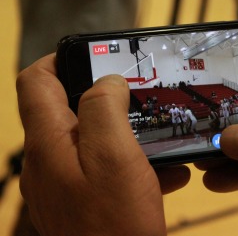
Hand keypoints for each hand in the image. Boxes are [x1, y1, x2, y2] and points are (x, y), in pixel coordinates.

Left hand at [17, 54, 189, 235]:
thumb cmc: (115, 223)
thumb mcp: (113, 154)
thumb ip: (103, 108)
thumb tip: (107, 82)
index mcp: (50, 143)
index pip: (35, 82)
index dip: (59, 61)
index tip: (93, 57)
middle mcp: (50, 160)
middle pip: (68, 109)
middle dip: (104, 98)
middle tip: (136, 96)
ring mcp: (66, 181)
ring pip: (92, 138)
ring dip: (125, 132)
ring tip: (157, 135)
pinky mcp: (84, 198)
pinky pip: (105, 167)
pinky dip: (131, 161)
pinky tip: (163, 171)